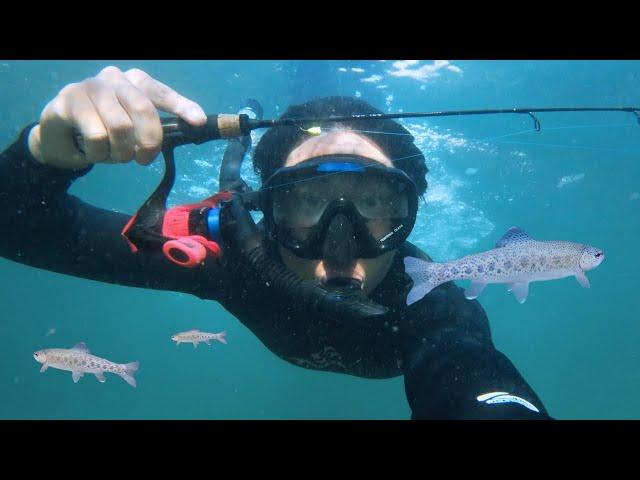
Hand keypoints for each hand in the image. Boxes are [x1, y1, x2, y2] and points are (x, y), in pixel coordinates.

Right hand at [28, 66, 206, 169]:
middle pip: (143, 109)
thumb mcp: (134, 128)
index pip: (162, 93)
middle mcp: (115, 78)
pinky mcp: (69, 101)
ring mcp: (91, 86)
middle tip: (142, 160)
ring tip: (113, 156)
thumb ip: (157, 127)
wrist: (60, 135)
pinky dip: (99, 154)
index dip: (182, 107)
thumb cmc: (105, 130)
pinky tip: (92, 152)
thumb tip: (191, 131)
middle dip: (149, 142)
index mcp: (136, 82)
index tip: (198, 122)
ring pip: (119, 127)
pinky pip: (96, 136)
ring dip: (120, 152)